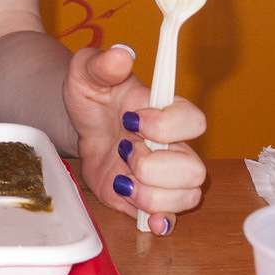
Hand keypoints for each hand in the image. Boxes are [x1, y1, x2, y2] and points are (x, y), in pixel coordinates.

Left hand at [63, 44, 205, 234]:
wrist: (79, 124)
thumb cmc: (94, 95)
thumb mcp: (88, 73)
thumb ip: (102, 64)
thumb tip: (121, 55)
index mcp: (166, 112)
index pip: (193, 120)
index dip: (167, 125)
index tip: (131, 120)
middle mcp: (173, 147)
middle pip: (195, 169)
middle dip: (154, 168)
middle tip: (123, 152)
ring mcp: (163, 177)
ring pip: (186, 198)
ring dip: (151, 195)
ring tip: (121, 179)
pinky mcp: (148, 200)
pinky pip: (170, 219)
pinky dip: (158, 220)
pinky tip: (144, 216)